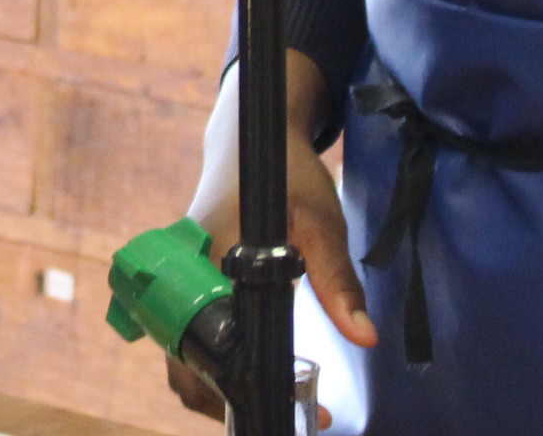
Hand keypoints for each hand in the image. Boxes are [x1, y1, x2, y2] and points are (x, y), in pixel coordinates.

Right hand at [166, 52, 368, 422]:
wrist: (252, 134)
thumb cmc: (288, 174)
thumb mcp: (322, 222)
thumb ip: (339, 281)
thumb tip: (366, 338)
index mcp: (211, 263)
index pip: (210, 346)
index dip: (240, 385)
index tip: (289, 404)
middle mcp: (182, 275)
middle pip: (182, 362)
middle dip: (221, 399)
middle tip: (282, 411)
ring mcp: (176, 278)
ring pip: (179, 352)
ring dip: (215, 383)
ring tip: (268, 397)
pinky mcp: (182, 279)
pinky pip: (185, 332)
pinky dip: (210, 360)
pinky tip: (251, 365)